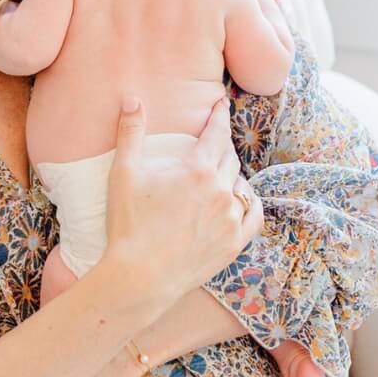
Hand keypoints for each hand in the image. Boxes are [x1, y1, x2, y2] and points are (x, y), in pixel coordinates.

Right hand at [99, 97, 262, 311]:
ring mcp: (231, 217)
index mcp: (197, 169)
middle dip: (221, 146)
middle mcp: (220, 189)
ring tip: (221, 173)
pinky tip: (242, 199)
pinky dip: (250, 202)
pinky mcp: (235, 242)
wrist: (139, 277)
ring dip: (231, 175)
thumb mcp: (123, 174)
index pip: (217, 133)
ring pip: (240, 184)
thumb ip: (131, 133)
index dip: (220, 116)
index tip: (222, 105)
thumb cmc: (128, 225)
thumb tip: (132, 99)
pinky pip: (254, 214)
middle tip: (213, 142)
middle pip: (229, 157)